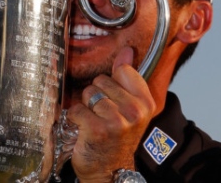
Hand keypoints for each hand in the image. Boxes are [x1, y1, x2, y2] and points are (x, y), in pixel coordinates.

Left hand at [66, 47, 155, 181]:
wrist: (109, 171)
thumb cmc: (117, 138)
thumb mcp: (129, 107)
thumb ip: (126, 77)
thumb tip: (127, 50)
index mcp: (146, 103)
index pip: (124, 71)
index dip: (112, 82)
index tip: (114, 97)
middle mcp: (134, 111)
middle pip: (101, 81)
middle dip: (97, 96)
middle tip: (103, 115)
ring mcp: (116, 121)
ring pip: (88, 94)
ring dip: (86, 108)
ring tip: (94, 122)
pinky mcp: (96, 129)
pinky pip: (76, 109)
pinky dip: (75, 118)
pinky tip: (84, 129)